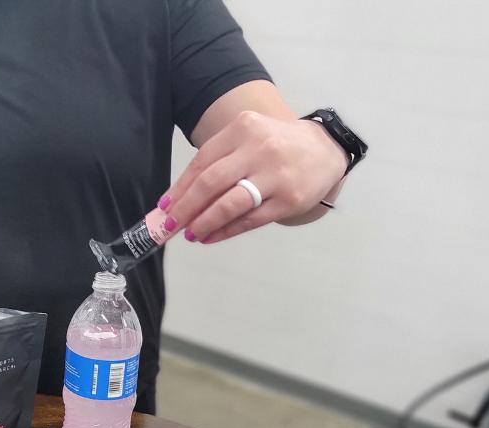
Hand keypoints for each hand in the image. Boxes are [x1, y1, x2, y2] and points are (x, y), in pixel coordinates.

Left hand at [162, 110, 348, 242]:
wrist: (325, 149)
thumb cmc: (276, 146)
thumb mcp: (247, 138)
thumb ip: (217, 162)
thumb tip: (179, 199)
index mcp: (243, 129)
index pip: (202, 162)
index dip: (179, 188)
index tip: (163, 208)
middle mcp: (259, 149)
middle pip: (211, 183)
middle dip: (185, 208)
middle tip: (169, 226)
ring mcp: (276, 175)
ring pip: (229, 204)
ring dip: (203, 223)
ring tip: (189, 234)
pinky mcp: (289, 200)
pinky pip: (249, 219)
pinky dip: (226, 231)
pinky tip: (210, 236)